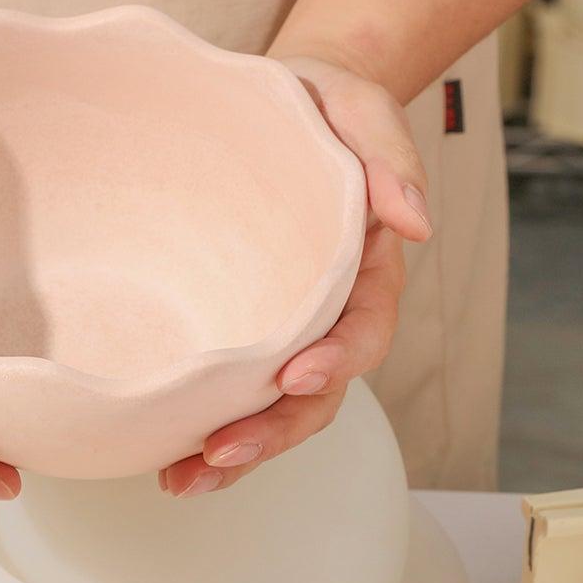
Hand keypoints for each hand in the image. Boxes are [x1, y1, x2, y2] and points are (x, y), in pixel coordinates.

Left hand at [158, 53, 429, 496]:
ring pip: (271, 410)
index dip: (337, 360)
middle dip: (272, 432)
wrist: (273, 102)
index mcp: (363, 270)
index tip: (297, 375)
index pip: (363, 329)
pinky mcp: (235, 332)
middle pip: (315, 393)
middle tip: (220, 453)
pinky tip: (166, 462)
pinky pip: (227, 392)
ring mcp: (280, 330)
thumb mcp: (358, 104)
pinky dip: (200, 431)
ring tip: (184, 479)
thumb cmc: (317, 104)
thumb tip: (416, 224)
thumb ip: (390, 154)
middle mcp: (326, 313)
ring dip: (235, 454)